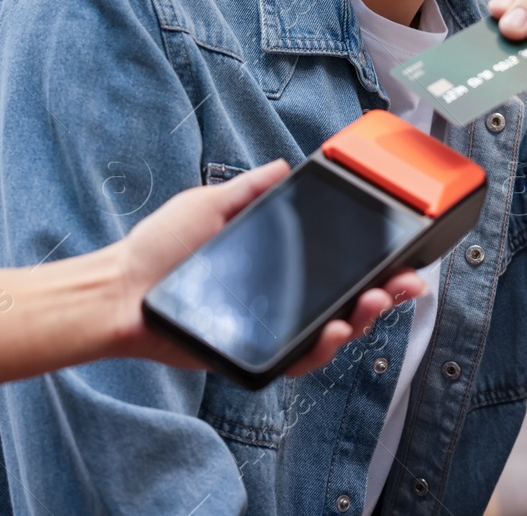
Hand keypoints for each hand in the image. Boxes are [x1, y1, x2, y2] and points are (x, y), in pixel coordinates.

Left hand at [108, 161, 427, 373]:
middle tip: (406, 282)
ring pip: (331, 333)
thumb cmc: (157, 249)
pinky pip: (298, 359)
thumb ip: (249, 191)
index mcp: (274, 263)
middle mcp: (278, 298)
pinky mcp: (253, 355)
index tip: (401, 254)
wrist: (120, 292)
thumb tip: (284, 167)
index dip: (372, 262)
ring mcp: (268, 328)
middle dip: (384, 293)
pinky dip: (321, 348)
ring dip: (361, 320)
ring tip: (373, 302)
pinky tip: (334, 330)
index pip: (335, 264)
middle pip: (346, 301)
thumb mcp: (208, 205)